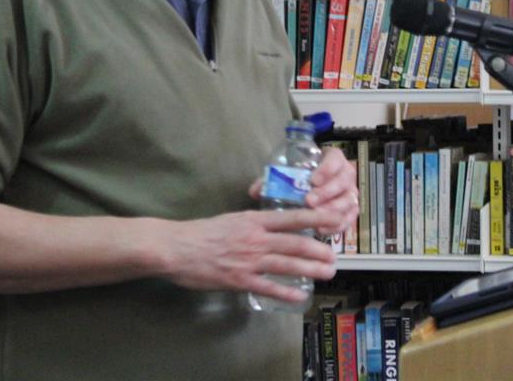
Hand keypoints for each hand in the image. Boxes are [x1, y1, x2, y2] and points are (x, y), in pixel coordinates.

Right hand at [157, 209, 340, 302]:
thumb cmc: (201, 232)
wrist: (176, 248)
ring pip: (287, 264)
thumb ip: (254, 222)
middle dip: (319, 249)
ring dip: (311, 269)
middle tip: (336, 255)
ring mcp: (249, 260)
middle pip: (295, 243)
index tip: (335, 219)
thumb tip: (273, 224)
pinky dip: (286, 292)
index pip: (292, 217)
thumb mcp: (232, 219)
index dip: (317, 218)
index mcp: (254, 220)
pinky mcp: (239, 280)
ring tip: (328, 273)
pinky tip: (300, 296)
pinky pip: (268, 287)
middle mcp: (256, 238)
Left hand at [246, 147, 358, 237]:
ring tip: (314, 218)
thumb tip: (256, 191)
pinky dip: (337, 226)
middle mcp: (346, 174)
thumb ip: (272, 180)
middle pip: (343, 182)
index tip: (313, 180)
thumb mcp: (287, 174)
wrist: (313, 187)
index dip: (327, 169)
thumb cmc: (300, 177)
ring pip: (348, 201)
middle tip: (309, 201)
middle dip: (326, 193)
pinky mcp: (351, 210)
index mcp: (334, 158)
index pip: (335, 159)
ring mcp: (350, 193)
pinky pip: (349, 219)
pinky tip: (322, 231)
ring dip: (331, 210)